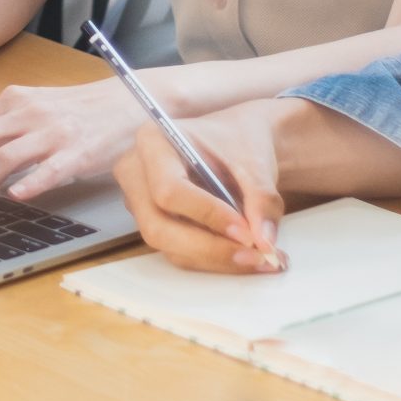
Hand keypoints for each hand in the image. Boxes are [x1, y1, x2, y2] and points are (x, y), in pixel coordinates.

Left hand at [0, 78, 147, 216]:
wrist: (127, 103)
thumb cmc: (74, 110)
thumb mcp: (27, 107)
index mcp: (13, 102)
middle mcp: (28, 114)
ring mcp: (53, 133)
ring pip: (3, 160)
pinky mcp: (77, 153)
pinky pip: (49, 170)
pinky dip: (29, 184)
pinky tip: (14, 199)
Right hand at [109, 103, 287, 273]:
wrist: (238, 142)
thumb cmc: (239, 140)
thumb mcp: (255, 161)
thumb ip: (261, 198)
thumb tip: (263, 241)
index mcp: (153, 143)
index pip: (169, 188)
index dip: (206, 214)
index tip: (247, 231)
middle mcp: (136, 174)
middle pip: (158, 226)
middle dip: (209, 248)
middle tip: (255, 255)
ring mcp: (142, 203)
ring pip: (170, 247)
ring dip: (217, 259)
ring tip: (263, 259)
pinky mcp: (157, 224)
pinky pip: (180, 252)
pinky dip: (216, 259)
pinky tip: (249, 256)